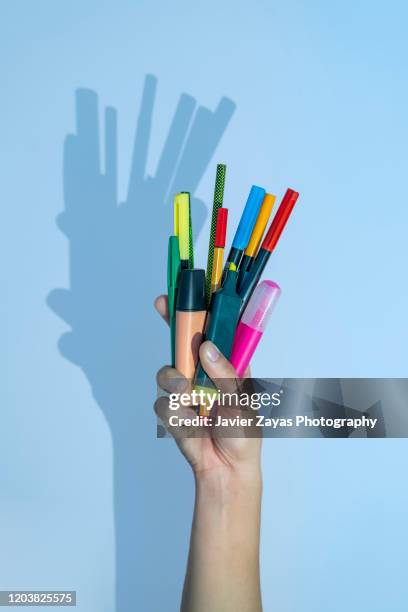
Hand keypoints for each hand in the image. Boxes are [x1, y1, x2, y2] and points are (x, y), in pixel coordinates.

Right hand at [154, 295, 261, 484]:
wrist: (226, 468)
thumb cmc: (243, 433)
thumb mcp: (241, 400)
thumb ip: (224, 373)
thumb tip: (206, 348)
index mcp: (226, 365)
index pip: (213, 330)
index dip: (201, 310)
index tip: (189, 290)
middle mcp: (203, 372)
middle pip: (183, 341)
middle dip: (173, 323)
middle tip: (164, 305)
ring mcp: (186, 390)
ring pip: (167, 371)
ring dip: (176, 383)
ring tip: (191, 399)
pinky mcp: (172, 409)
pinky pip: (164, 402)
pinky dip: (177, 414)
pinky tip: (192, 424)